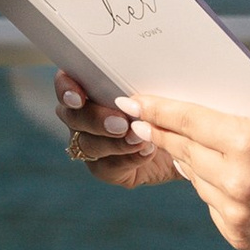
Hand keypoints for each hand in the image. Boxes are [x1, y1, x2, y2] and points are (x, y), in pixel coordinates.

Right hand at [56, 74, 178, 188]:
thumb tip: (141, 91)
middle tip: (121, 123)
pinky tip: (146, 151)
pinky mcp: (105, 168)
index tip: (78, 97)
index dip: (66, 88)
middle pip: (73, 116)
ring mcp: (91, 143)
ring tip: (139, 139)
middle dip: (95, 119)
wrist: (183, 137)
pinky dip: (128, 158)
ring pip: (88, 143)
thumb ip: (145, 88)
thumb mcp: (160, 89)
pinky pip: (107, 166)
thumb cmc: (167, 103)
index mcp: (90, 87)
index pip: (66, 82)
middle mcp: (84, 115)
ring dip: (113, 142)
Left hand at [115, 96, 249, 249]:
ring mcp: (235, 212)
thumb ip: (238, 130)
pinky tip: (228, 181)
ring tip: (188, 147)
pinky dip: (214, 189)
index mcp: (249, 141)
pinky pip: (211, 203)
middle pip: (183, 149)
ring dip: (191, 162)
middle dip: (162, 133)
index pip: (188, 120)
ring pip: (195, 178)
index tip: (133, 101)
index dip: (156, 109)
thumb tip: (194, 127)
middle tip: (141, 121)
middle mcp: (236, 179)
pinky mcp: (238, 235)